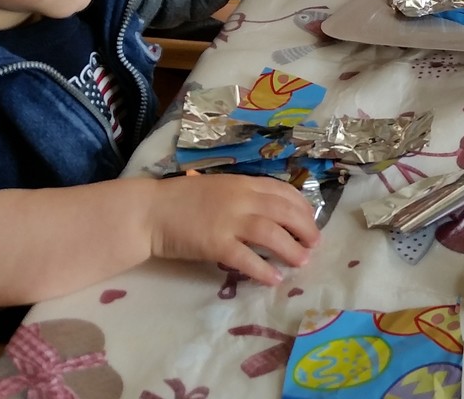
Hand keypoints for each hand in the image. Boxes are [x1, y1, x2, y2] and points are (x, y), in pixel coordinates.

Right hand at [149, 174, 320, 283]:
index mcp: (242, 183)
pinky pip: (246, 258)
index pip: (283, 191)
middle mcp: (240, 199)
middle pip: (284, 212)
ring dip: (292, 249)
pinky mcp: (215, 244)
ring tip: (303, 262)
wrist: (148, 212)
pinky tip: (274, 279)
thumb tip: (272, 213)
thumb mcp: (218, 188)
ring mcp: (228, 221)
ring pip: (272, 234)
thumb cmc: (180, 200)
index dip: (302, 207)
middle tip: (315, 244)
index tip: (311, 220)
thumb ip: (243, 196)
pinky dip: (264, 269)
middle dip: (305, 228)